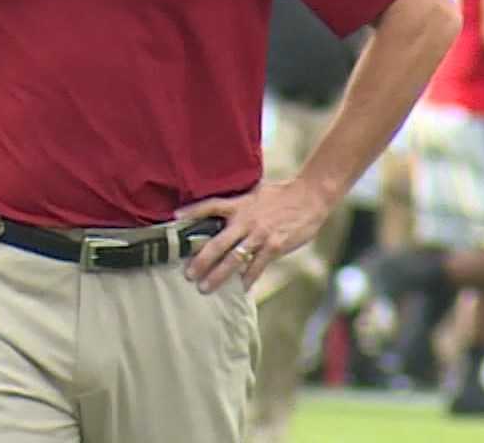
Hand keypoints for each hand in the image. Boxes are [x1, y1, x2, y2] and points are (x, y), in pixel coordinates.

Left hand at [177, 178, 335, 294]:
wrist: (309, 197)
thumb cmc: (282, 196)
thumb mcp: (255, 194)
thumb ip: (239, 205)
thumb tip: (225, 213)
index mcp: (239, 205)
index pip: (210, 206)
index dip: (192, 211)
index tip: (174, 217)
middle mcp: (245, 220)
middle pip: (217, 243)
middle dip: (200, 260)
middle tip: (188, 274)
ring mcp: (259, 234)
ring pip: (233, 259)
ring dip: (218, 275)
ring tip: (205, 288)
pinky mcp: (274, 246)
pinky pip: (256, 266)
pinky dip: (247, 279)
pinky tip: (241, 288)